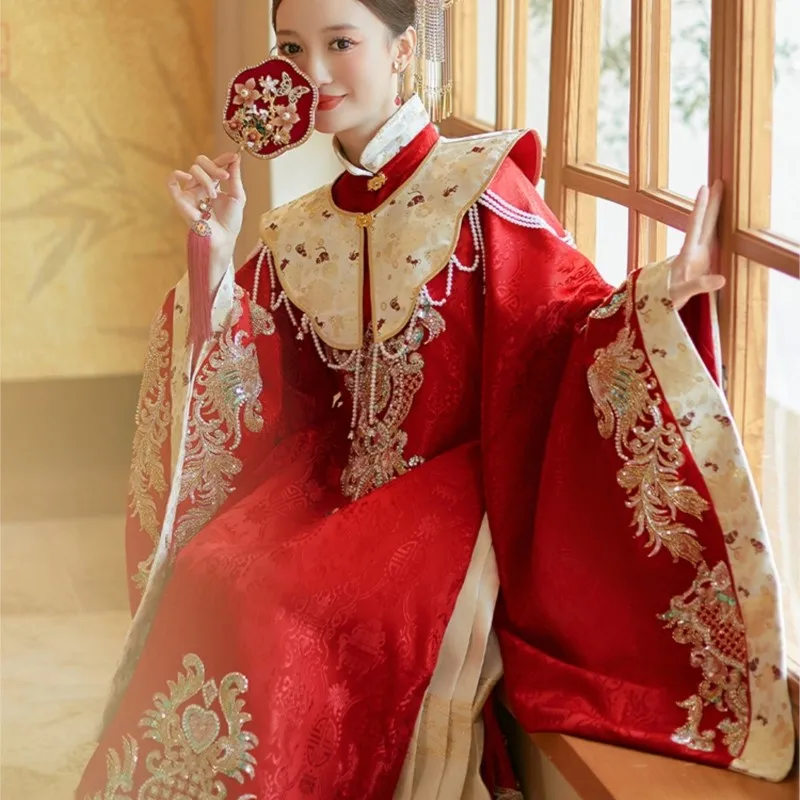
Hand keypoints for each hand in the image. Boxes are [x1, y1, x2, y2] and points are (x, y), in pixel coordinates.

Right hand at [167, 152, 245, 269]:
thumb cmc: (231, 222)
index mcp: (214, 183)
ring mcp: (190, 191)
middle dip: (214, 167)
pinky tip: (187, 178)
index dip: (223, 158)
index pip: (215, 163)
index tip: (233, 157)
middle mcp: (200, 185)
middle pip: (201, 162)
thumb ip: (235, 177)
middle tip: (225, 177)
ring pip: (193, 171)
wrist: (223, 239)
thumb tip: (236, 157)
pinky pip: (171, 182)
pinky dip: (176, 176)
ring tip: (213, 196)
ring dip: (207, 181)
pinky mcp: (180, 200)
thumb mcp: (238, 196)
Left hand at [669, 180, 725, 309]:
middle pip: (704, 222)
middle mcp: (693, 250)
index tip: (704, 188)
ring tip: (721, 193)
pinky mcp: (701, 260)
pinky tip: (722, 218)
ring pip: (708, 227)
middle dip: (711, 202)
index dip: (701, 208)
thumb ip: (699, 285)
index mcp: (687, 254)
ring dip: (714, 211)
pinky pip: (711, 238)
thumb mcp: (681, 294)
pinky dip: (718, 225)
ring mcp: (697, 254)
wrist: (658, 302)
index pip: (695, 226)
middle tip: (719, 180)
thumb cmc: (667, 298)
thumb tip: (722, 279)